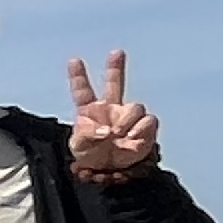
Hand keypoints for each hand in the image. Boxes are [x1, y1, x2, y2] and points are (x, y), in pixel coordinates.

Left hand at [66, 51, 158, 179]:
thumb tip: (107, 131)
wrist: (111, 170)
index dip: (78, 76)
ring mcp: (127, 116)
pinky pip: (148, 121)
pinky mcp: (144, 127)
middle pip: (115, 84)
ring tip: (119, 136)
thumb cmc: (91, 155)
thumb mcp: (79, 146)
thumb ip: (88, 135)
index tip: (74, 61)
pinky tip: (131, 140)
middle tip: (116, 52)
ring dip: (127, 121)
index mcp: (89, 111)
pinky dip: (140, 132)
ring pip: (135, 106)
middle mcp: (110, 109)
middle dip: (116, 67)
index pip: (83, 90)